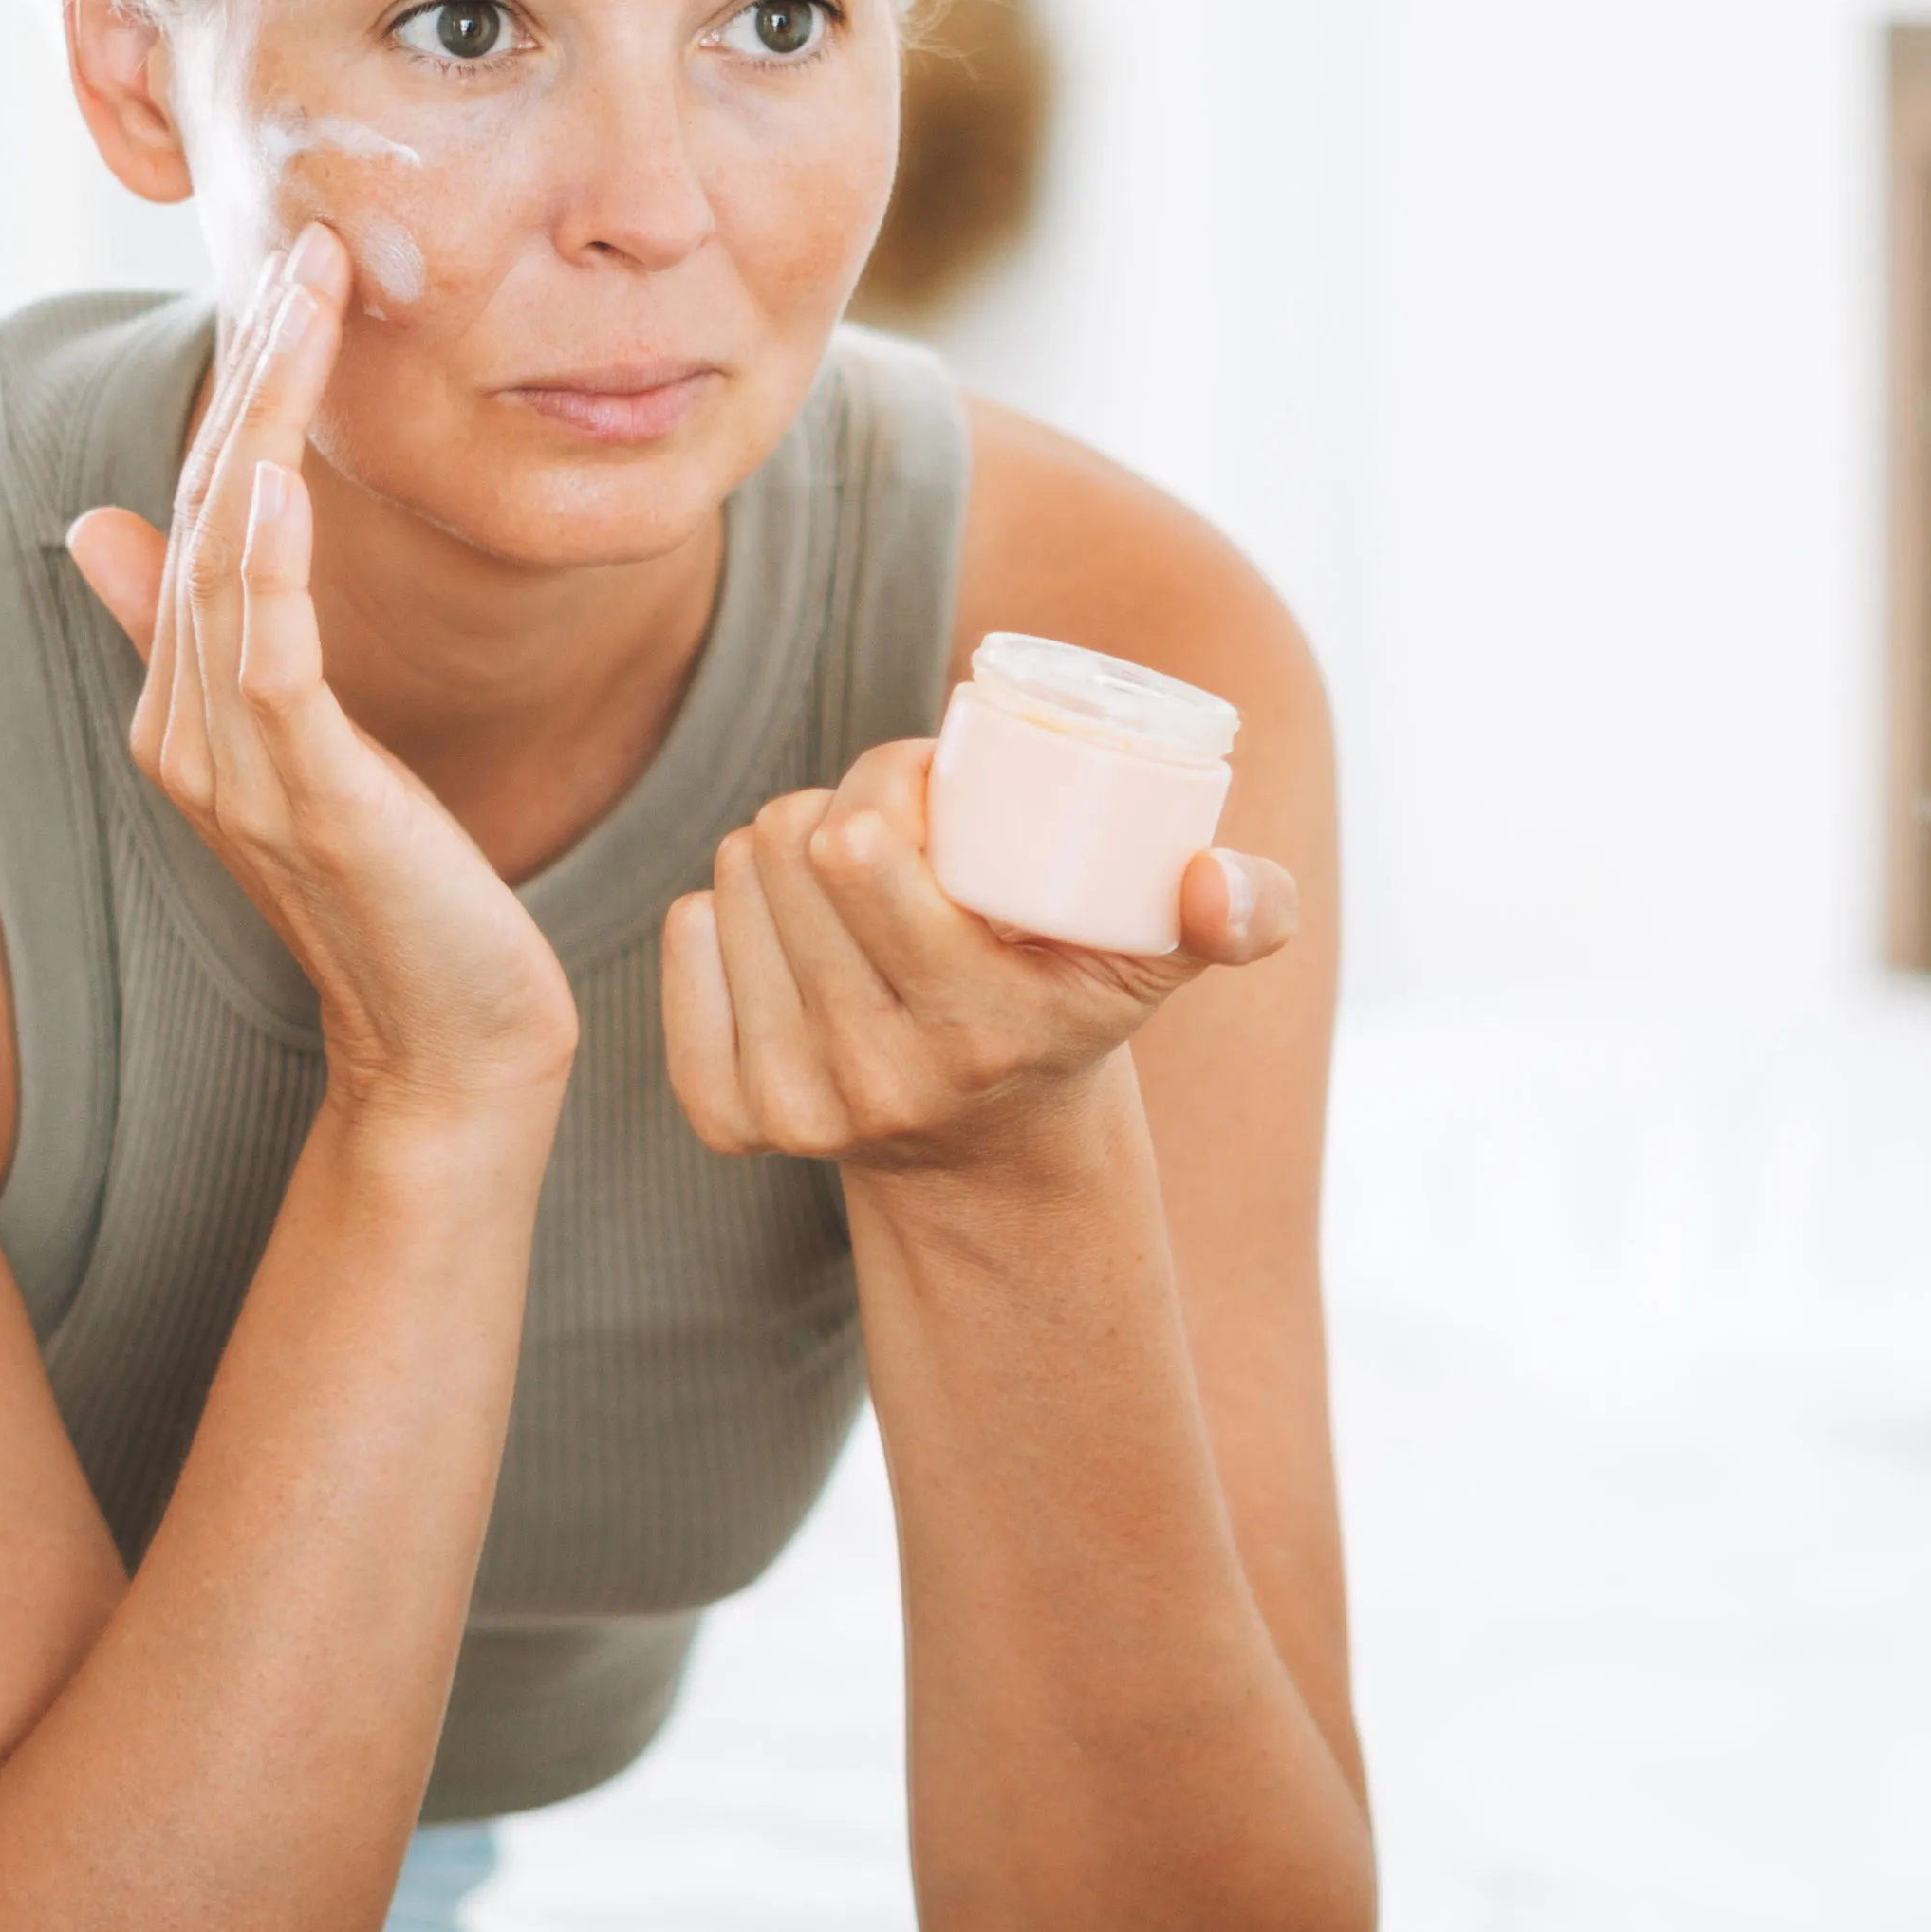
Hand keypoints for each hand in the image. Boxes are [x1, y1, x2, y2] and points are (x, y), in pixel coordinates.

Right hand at [69, 227, 575, 1114]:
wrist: (451, 1047)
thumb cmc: (397, 898)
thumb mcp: (298, 749)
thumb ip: (203, 638)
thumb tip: (101, 526)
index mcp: (186, 704)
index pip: (198, 510)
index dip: (237, 388)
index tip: (291, 274)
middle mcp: (190, 728)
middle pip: (203, 510)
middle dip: (250, 372)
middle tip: (305, 244)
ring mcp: (240, 769)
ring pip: (230, 562)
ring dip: (263, 425)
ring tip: (307, 306)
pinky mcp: (308, 803)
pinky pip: (272, 662)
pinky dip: (270, 565)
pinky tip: (284, 477)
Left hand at [659, 740, 1296, 1172]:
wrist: (995, 1153)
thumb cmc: (1076, 1010)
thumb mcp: (1165, 963)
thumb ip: (1244, 915)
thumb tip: (1219, 879)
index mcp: (978, 1031)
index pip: (856, 855)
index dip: (884, 777)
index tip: (928, 779)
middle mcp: (876, 1081)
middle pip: (787, 853)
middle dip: (834, 803)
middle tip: (890, 818)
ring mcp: (797, 1108)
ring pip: (733, 884)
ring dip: (778, 847)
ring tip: (846, 869)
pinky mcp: (730, 1121)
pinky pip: (687, 945)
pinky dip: (719, 910)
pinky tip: (778, 919)